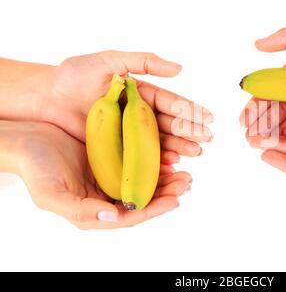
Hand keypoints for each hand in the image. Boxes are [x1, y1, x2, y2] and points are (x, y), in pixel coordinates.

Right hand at [16, 121, 191, 228]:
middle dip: (166, 193)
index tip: (175, 200)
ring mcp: (110, 177)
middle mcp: (106, 197)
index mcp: (94, 211)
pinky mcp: (111, 159)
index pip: (130, 215)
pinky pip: (137, 162)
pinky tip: (167, 155)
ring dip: (164, 178)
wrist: (27, 139)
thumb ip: (82, 211)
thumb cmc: (35, 169)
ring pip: (143, 182)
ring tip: (184, 171)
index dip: (154, 209)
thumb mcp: (52, 194)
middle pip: (142, 200)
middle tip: (187, 181)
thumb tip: (113, 217)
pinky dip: (152, 161)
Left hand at [45, 50, 212, 154]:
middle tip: (206, 140)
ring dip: (179, 148)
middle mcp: (138, 115)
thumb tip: (179, 68)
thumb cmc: (74, 76)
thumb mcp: (109, 61)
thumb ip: (143, 62)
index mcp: (140, 94)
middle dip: (189, 132)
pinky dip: (158, 161)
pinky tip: (172, 164)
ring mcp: (128, 134)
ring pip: (159, 142)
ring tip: (195, 154)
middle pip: (169, 125)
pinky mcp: (117, 149)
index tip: (209, 119)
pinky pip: (141, 156)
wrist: (46, 98)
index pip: (170, 103)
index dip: (190, 111)